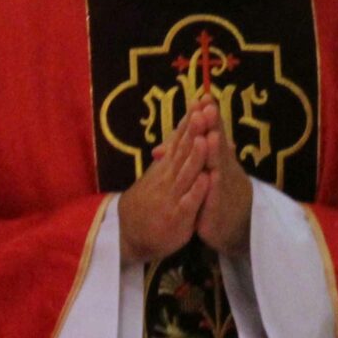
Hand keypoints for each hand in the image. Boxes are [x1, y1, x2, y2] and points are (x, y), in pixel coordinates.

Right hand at [116, 100, 213, 264]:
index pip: (179, 140)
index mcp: (166, 168)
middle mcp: (168, 177)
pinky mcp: (177, 217)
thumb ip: (168, 160)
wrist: (131, 236)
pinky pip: (189, 202)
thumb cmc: (148, 206)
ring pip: (186, 173)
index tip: (200, 100)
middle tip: (203, 109)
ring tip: (205, 137)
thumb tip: (174, 139)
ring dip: (196, 156)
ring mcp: (172, 196)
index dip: (189, 121)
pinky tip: (206, 179)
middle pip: (183, 151)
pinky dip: (197, 191)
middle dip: (194, 130)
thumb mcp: (157, 178)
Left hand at [193, 103, 255, 258]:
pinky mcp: (220, 211)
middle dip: (213, 126)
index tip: (203, 96)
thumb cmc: (218, 197)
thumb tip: (165, 147)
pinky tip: (212, 175)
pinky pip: (217, 198)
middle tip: (208, 107)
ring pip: (220, 168)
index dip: (208, 117)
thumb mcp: (204, 175)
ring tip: (211, 135)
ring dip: (215, 151)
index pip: (212, 134)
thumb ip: (189, 159)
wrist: (234, 230)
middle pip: (218, 145)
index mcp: (218, 161)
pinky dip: (214, 186)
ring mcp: (224, 190)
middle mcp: (223, 171)